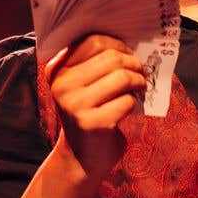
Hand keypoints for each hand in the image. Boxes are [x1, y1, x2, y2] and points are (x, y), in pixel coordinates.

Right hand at [43, 34, 145, 180]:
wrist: (82, 157)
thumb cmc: (89, 112)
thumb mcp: (83, 84)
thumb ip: (96, 61)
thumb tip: (131, 39)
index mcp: (56, 69)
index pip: (92, 41)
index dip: (118, 45)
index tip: (128, 54)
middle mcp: (61, 85)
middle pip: (110, 57)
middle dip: (133, 63)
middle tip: (140, 72)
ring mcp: (75, 105)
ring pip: (122, 77)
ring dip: (138, 81)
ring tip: (139, 87)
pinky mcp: (92, 123)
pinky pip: (126, 101)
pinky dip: (133, 102)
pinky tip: (128, 107)